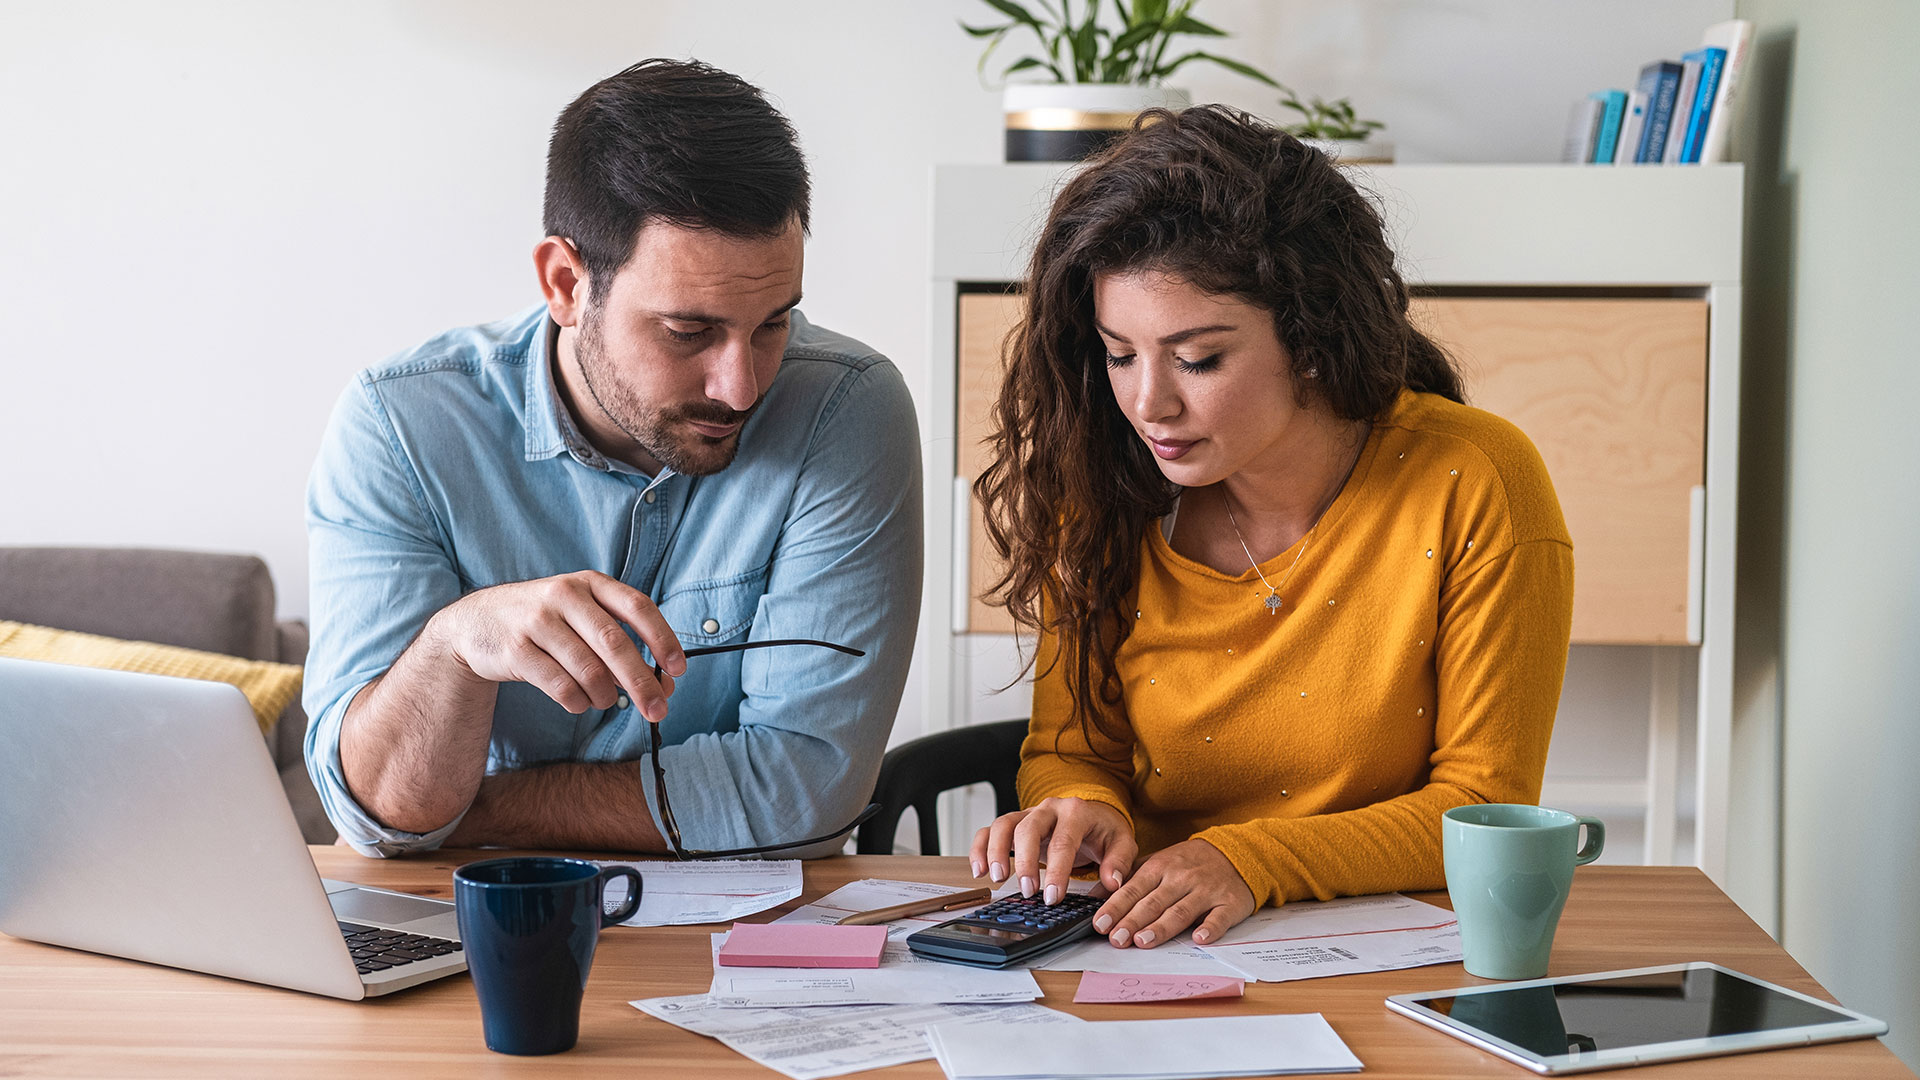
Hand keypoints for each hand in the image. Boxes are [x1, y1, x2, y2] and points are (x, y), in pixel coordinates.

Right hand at [429, 570, 686, 720]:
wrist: (475, 622)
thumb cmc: (544, 622)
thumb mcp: (580, 616)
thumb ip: (620, 643)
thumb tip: (664, 684)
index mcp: (589, 583)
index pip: (637, 606)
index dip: (662, 638)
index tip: (679, 669)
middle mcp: (564, 595)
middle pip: (615, 643)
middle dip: (642, 682)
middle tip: (659, 710)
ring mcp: (536, 621)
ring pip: (588, 669)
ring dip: (606, 695)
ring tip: (606, 701)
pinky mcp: (515, 650)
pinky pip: (559, 686)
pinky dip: (577, 702)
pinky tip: (578, 702)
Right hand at [969, 797, 1137, 904]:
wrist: (1093, 814)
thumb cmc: (1104, 830)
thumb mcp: (1122, 843)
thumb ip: (1119, 862)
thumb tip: (1112, 882)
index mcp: (1076, 811)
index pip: (1063, 840)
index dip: (1057, 870)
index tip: (1053, 896)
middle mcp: (1049, 808)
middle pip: (1028, 828)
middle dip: (1025, 862)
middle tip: (1028, 891)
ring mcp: (1028, 813)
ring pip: (1003, 824)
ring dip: (996, 852)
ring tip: (998, 879)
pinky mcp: (1015, 823)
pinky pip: (990, 830)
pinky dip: (980, 848)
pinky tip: (979, 871)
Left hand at [1090, 839, 1255, 948]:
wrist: (1234, 853)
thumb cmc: (1188, 863)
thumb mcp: (1156, 863)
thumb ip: (1127, 879)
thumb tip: (1094, 895)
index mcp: (1160, 867)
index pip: (1133, 889)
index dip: (1115, 907)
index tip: (1100, 923)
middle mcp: (1181, 878)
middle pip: (1153, 902)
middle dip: (1132, 921)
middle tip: (1116, 939)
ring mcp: (1206, 890)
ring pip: (1181, 911)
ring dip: (1162, 927)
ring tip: (1143, 941)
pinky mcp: (1229, 902)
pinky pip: (1219, 917)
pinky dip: (1210, 928)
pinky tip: (1199, 938)